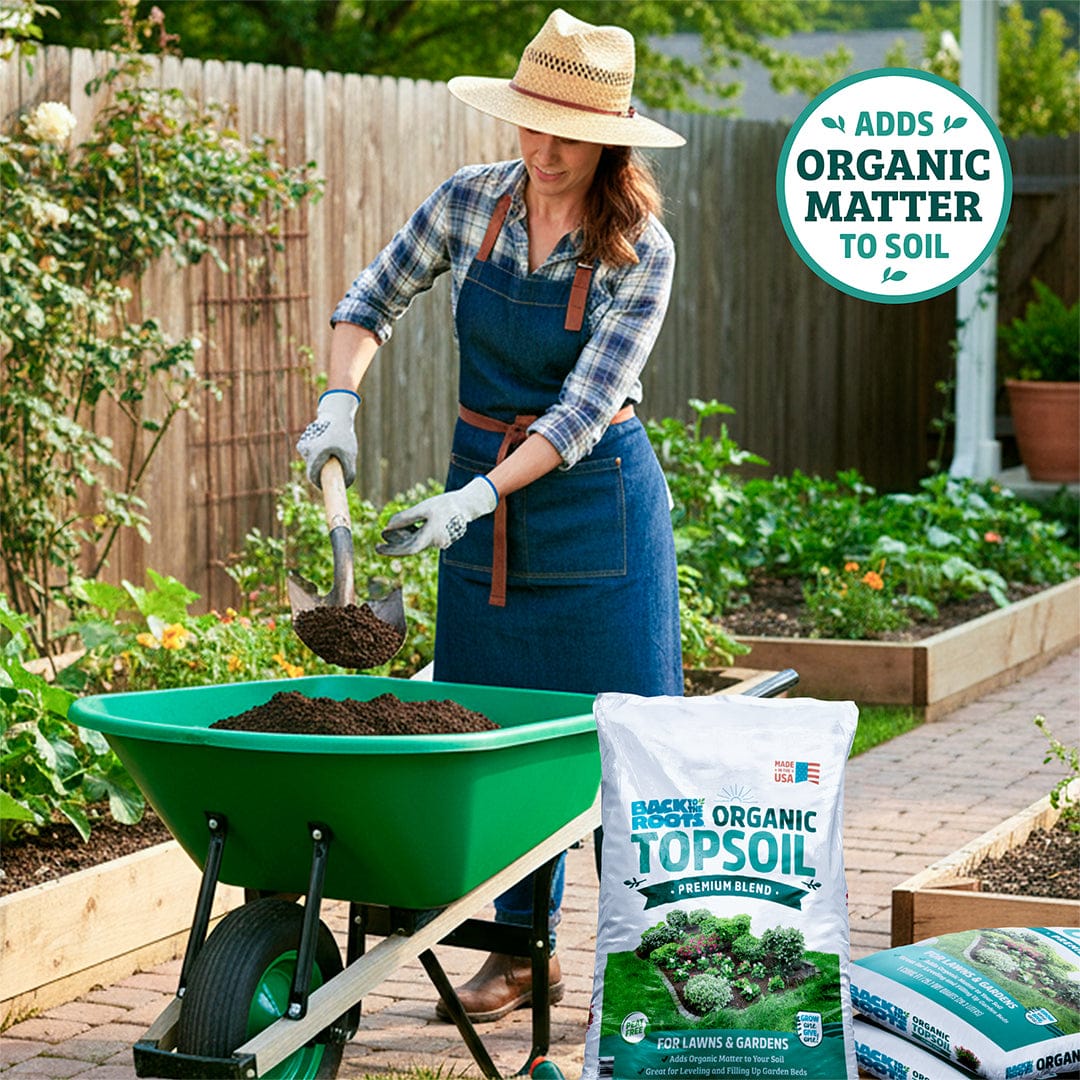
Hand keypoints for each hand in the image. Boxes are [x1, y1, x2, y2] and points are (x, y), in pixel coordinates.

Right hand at [296, 389, 360, 487]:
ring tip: (332, 450)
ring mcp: (304, 445)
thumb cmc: (344, 435)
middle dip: (322, 473)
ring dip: (321, 462)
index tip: (325, 488)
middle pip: (312, 470)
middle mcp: (308, 448)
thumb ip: (349, 472)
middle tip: (333, 473)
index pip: (314, 475)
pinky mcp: (303, 443)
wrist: (336, 416)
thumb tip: (345, 486)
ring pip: (312, 463)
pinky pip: (310, 456)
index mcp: (317, 451)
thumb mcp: (350, 454)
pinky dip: (318, 455)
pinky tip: (325, 445)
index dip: (319, 484)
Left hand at [377, 477, 497, 555]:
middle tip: (378, 544)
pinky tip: (404, 530)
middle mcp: (436, 543)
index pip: (409, 549)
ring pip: (416, 544)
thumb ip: (406, 518)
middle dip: (394, 546)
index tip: (379, 548)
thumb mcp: (423, 508)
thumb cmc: (445, 505)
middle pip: (411, 548)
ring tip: (388, 533)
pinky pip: (422, 540)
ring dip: (402, 540)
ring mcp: (439, 542)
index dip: (393, 550)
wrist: (466, 505)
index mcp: (432, 536)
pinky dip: (412, 536)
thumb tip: (388, 526)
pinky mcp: (440, 538)